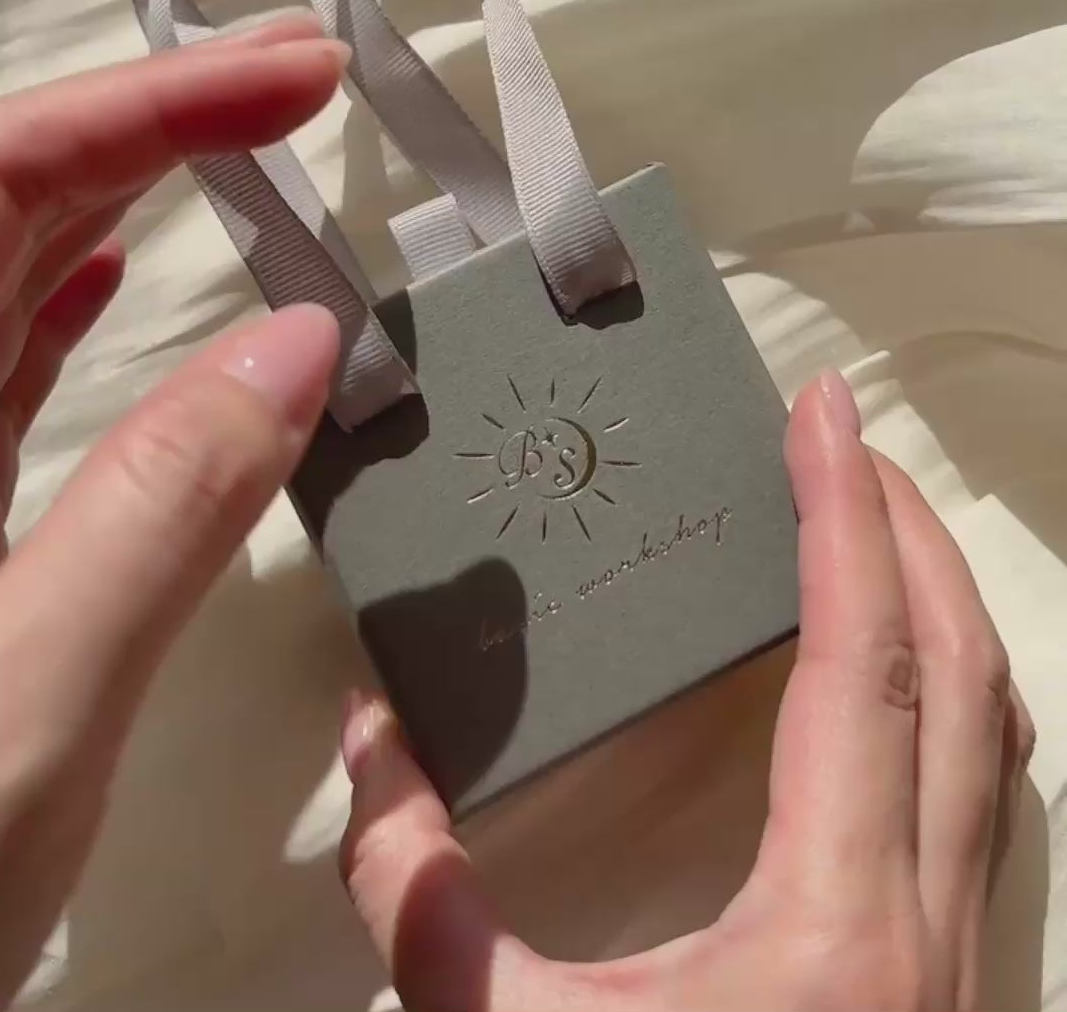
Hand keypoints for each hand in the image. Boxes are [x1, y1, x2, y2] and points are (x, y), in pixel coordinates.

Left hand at [0, 18, 347, 1008]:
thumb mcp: (30, 695)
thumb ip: (165, 507)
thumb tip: (300, 342)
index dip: (151, 107)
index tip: (297, 71)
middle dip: (151, 124)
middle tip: (297, 77)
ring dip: (115, 194)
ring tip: (239, 145)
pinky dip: (60, 300)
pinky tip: (112, 276)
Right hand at [340, 372, 1035, 1011]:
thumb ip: (416, 894)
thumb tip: (370, 741)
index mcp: (834, 924)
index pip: (857, 664)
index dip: (842, 517)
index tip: (818, 409)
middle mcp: (931, 921)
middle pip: (957, 672)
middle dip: (904, 532)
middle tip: (835, 438)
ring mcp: (961, 951)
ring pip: (993, 729)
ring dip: (935, 606)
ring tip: (864, 525)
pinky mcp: (948, 975)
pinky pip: (984, 788)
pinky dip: (947, 691)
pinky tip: (886, 674)